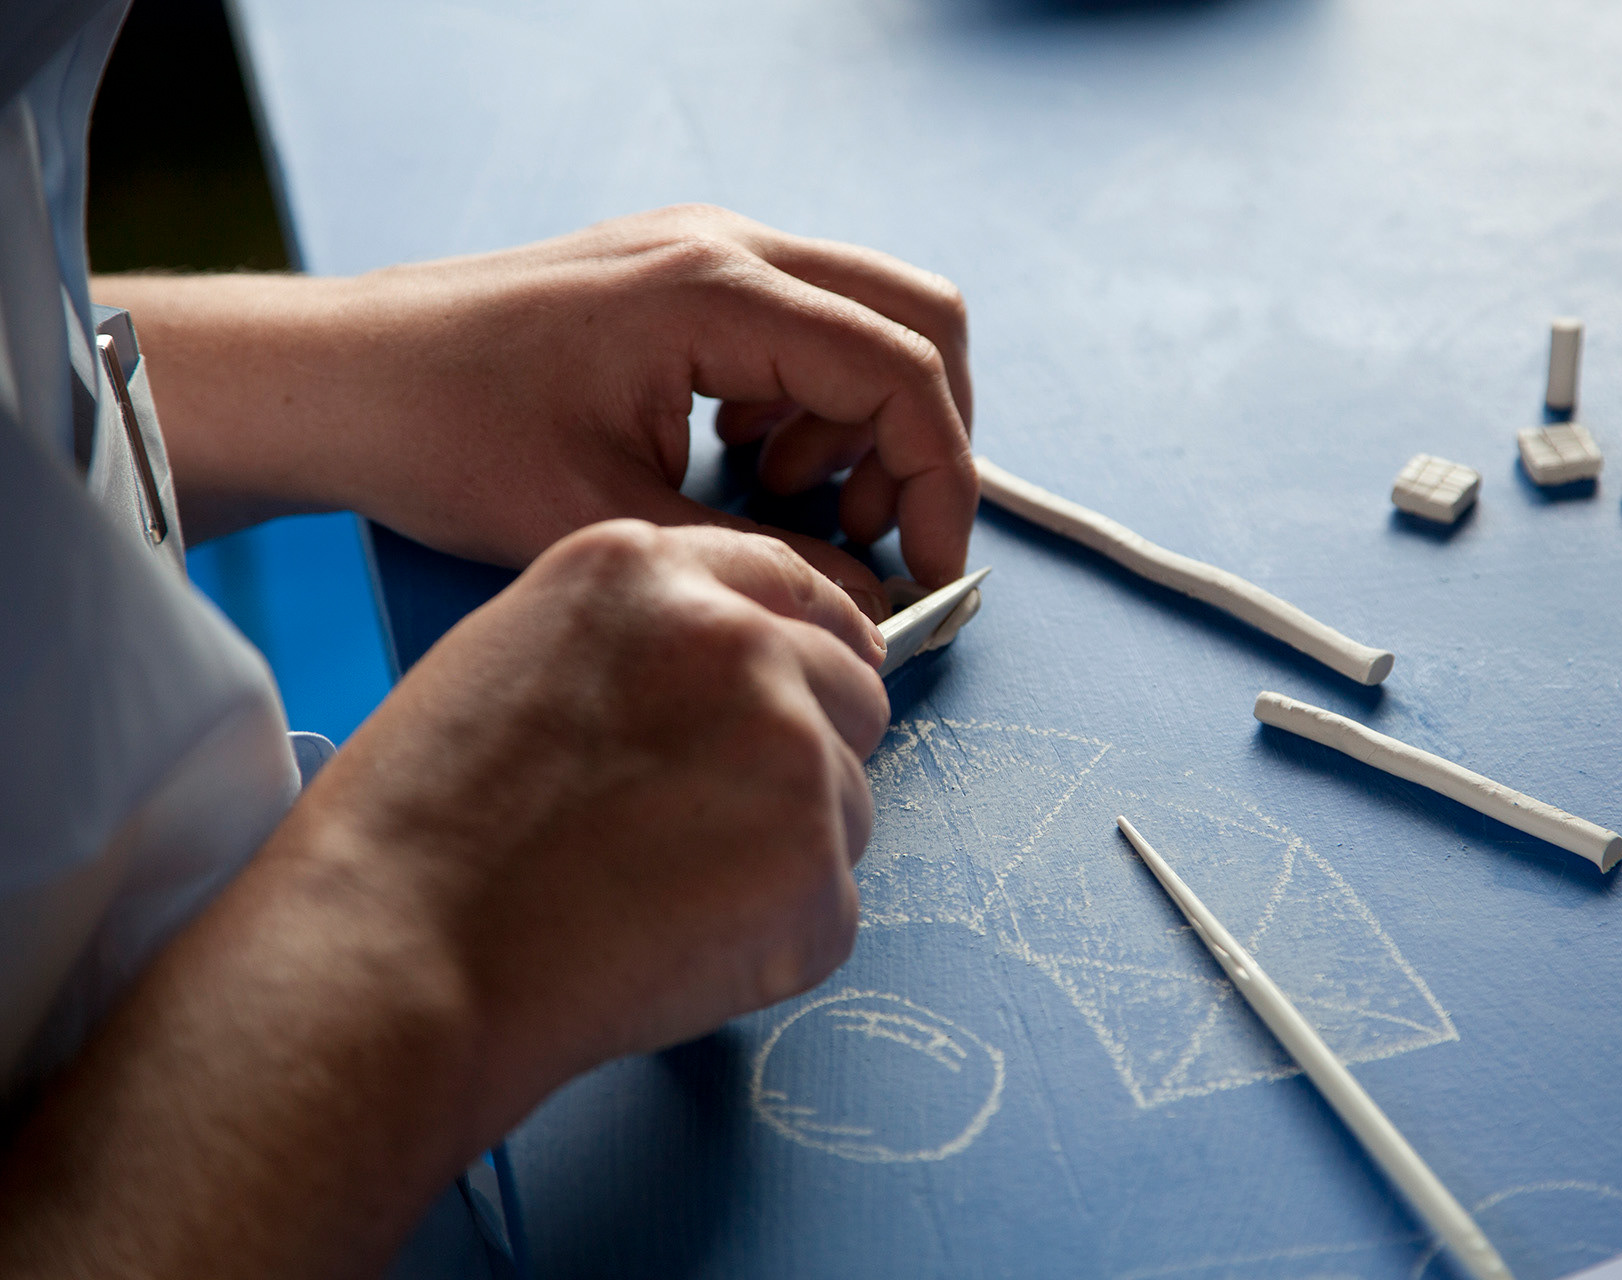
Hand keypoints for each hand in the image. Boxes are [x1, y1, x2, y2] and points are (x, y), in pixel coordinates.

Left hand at [97, 205, 977, 616]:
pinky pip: (805, 325)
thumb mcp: (611, 524)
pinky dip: (813, 401)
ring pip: (868, 318)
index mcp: (715, 293)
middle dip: (927, 437)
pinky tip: (749, 464)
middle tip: (891, 535)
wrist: (338, 377)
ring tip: (797, 503)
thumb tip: (869, 598)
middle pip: (916, 316)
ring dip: (865, 421)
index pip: (900, 366)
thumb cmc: (443, 433)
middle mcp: (726, 246)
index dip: (941, 474)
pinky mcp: (683, 277)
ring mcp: (706, 250)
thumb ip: (761, 559)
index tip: (934, 563)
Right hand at [307, 518, 891, 1090]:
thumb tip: (746, 668)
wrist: (394, 952)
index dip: (817, 637)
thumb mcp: (516, 651)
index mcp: (650, 574)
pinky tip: (668, 945)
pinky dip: (773, 938)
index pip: (792, 583)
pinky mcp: (813, 863)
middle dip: (800, 754)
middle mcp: (739, 642)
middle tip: (701, 825)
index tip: (833, 668)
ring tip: (656, 892)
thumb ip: (643, 637)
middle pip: (847, 692)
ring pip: (845, 803)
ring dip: (783, 850)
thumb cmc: (421, 822)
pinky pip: (828, 904)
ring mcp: (789, 751)